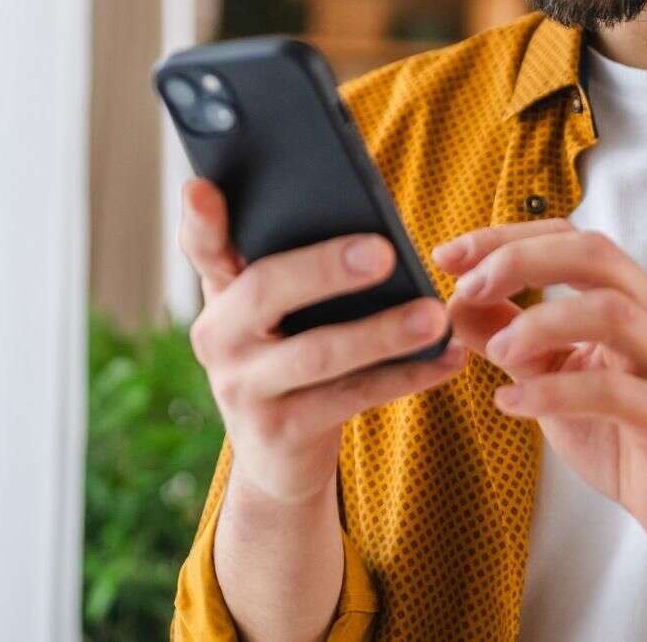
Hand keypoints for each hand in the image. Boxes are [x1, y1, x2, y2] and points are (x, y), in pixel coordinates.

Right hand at [178, 178, 467, 504]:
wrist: (278, 459)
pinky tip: (447, 357)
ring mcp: (244, 388)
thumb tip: (373, 226)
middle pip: (266, 291)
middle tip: (384, 252)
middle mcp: (219, 337)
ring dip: (381, 332)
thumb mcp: (277, 316)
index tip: (200, 187)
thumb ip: (296, 268)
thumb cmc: (291, 359)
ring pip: (316, 353)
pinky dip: (405, 376)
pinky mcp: (280, 433)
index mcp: (221, 293)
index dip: (200, 220)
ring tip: (433, 315)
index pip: (203, 247)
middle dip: (325, 268)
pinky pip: (351, 398)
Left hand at [434, 218, 646, 580]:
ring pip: (612, 312)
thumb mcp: (556, 379)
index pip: (573, 239)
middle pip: (596, 255)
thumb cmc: (625, 437)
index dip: (508, 238)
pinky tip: (511, 405)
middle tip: (468, 289)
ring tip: (496, 354)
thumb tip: (456, 304)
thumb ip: (514, 339)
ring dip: (540, 323)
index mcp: (634, 301)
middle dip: (522, 260)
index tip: (449, 256)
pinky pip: (614, 392)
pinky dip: (553, 393)